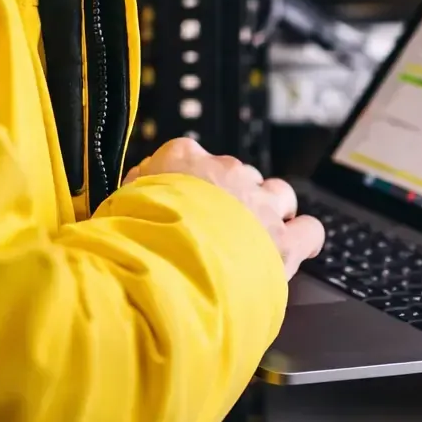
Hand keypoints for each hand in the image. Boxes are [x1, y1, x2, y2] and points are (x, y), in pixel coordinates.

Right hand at [124, 138, 324, 278]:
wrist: (169, 265)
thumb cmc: (135, 239)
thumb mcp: (112, 209)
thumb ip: (128, 197)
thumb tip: (130, 192)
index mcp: (181, 159)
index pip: (184, 156)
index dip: (182, 180)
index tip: (175, 198)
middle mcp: (225, 173)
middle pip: (235, 175)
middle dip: (228, 198)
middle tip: (213, 227)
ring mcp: (258, 205)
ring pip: (278, 193)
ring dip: (271, 210)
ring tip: (258, 233)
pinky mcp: (283, 240)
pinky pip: (309, 230)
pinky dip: (304, 238)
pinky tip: (297, 247)